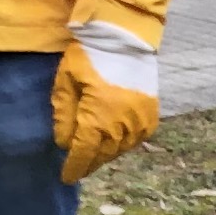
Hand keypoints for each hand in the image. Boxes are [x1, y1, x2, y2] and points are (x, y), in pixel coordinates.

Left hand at [52, 25, 161, 181]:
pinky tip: (114, 142)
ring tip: (94, 156)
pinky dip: (123, 145)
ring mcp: (140, 120)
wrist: (124, 37)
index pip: (84, 152)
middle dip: (89, 163)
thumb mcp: (66, 82)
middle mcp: (122, 123)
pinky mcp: (151, 115)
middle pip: (102, 154)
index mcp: (98, 116)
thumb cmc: (89, 56)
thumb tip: (64, 143)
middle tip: (78, 168)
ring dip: (105, 155)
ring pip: (120, 149)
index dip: (74, 167)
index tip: (66, 178)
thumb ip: (64, 115)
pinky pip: (136, 139)